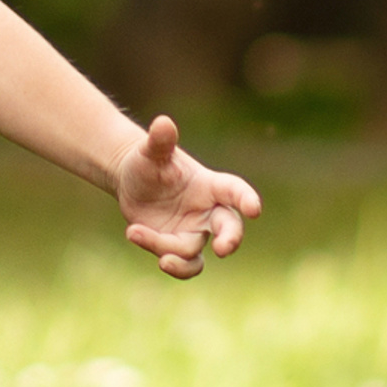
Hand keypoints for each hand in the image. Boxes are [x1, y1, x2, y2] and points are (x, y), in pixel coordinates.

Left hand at [115, 114, 261, 279]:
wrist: (132, 181)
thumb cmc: (148, 161)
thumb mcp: (151, 151)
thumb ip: (160, 140)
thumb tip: (163, 123)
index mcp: (210, 186)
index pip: (234, 191)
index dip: (246, 199)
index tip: (255, 209)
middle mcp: (207, 212)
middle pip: (229, 228)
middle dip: (230, 239)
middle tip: (222, 249)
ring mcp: (193, 232)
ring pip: (194, 252)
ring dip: (176, 255)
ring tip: (154, 251)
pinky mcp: (175, 247)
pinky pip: (179, 263)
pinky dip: (163, 258)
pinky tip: (134, 234)